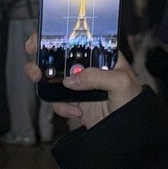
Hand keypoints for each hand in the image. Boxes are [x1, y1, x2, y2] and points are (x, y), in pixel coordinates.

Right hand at [24, 33, 142, 129]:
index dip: (59, 34)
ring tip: (38, 80)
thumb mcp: (121, 83)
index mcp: (101, 55)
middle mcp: (87, 67)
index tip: (43, 36)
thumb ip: (96, 77)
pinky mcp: (73, 103)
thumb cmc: (133, 102)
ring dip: (42, 79)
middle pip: (58, 55)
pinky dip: (61, 107)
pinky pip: (56, 100)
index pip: (79, 39)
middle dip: (41, 55)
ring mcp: (78, 85)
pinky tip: (77, 112)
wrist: (129, 134)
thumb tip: (70, 80)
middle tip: (34, 57)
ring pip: (51, 77)